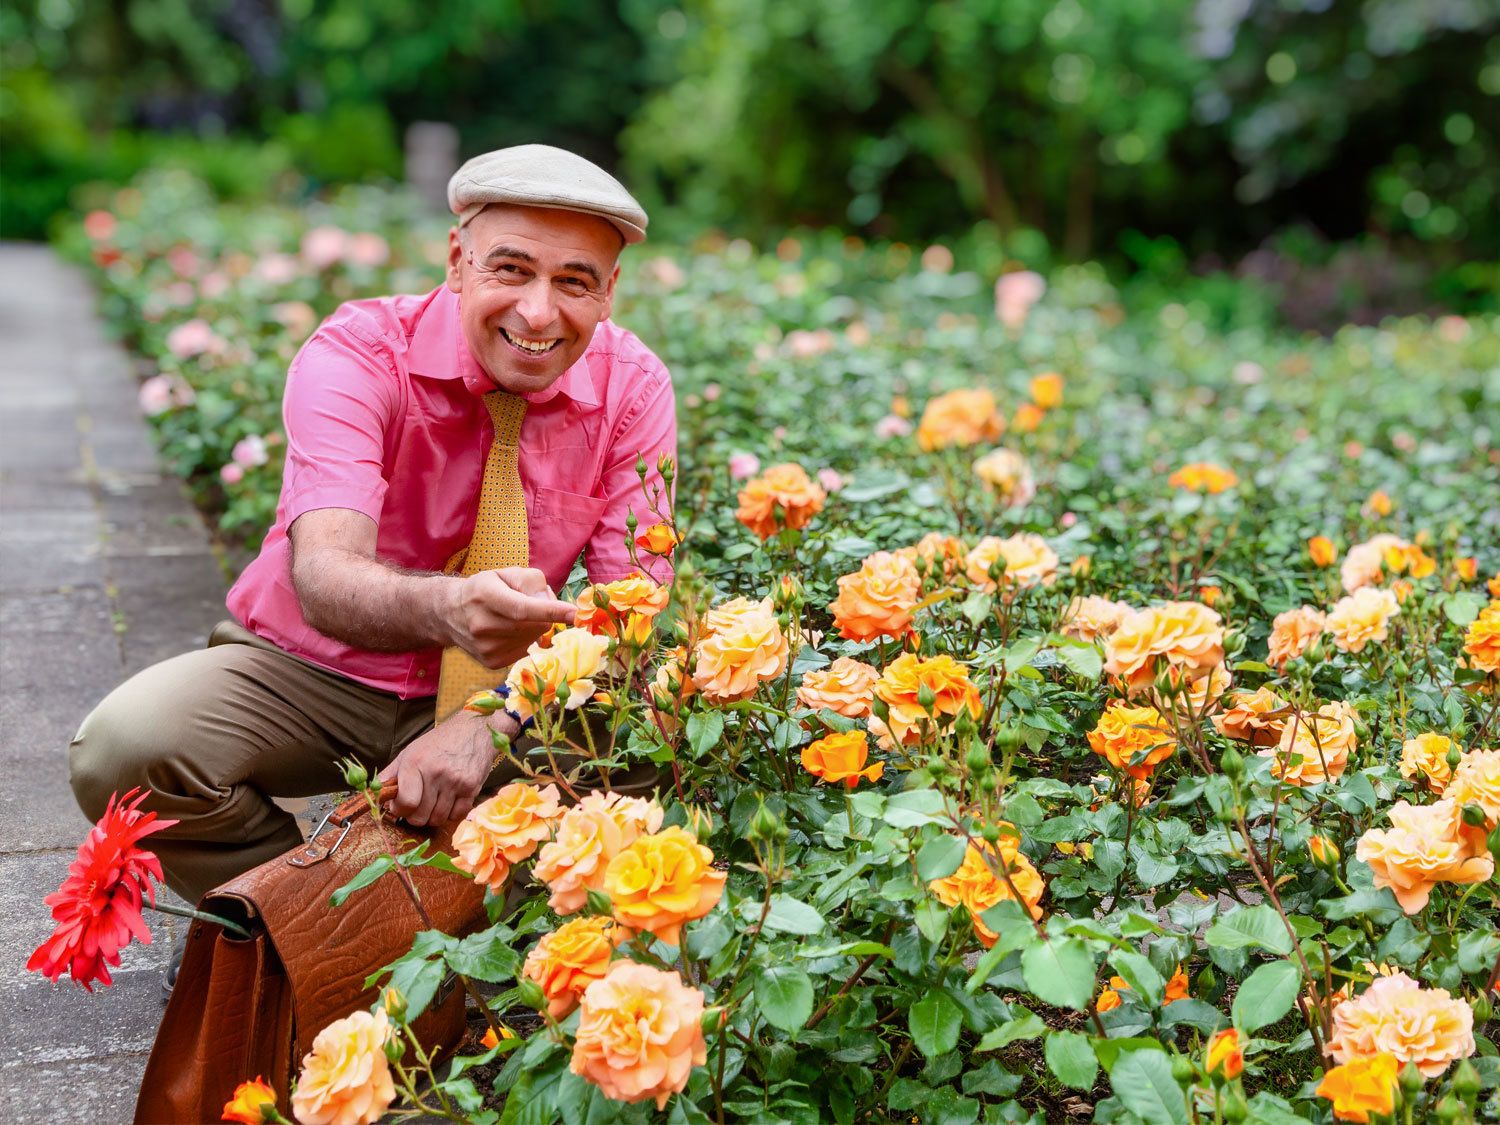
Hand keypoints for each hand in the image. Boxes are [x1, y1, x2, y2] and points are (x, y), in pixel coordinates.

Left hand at [380, 710, 521, 825]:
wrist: (475, 730)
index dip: (399, 810)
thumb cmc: (439, 741)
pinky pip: (456, 815)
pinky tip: (448, 802)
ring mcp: (456, 781)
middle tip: (416, 807)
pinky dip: (450, 814)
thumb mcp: (410, 751)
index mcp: (416, 763)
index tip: (400, 807)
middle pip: (420, 816)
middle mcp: (436, 773)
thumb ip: (390, 773)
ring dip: (432, 816)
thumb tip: (373, 792)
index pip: (405, 802)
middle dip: (414, 816)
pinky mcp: (472, 787)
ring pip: (438, 819)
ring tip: (432, 804)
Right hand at [447, 567, 576, 667]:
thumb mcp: (505, 573)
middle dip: (543, 614)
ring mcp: (487, 648)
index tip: (574, 614)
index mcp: (487, 596)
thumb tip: (550, 605)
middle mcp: (484, 625)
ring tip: (513, 618)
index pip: (523, 608)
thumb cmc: (484, 589)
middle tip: (528, 603)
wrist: (450, 613)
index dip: (550, 611)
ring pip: (534, 639)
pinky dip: (525, 640)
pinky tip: (508, 632)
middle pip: (535, 624)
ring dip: (534, 628)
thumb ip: (532, 582)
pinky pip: (526, 650)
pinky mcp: (492, 663)